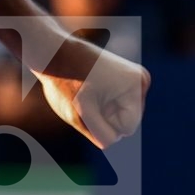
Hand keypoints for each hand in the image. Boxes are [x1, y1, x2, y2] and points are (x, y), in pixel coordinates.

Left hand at [30, 35, 149, 148]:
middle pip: (125, 121)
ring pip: (120, 113)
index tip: (87, 104)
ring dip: (101, 109)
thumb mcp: (79, 115)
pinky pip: (116, 103)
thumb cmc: (63, 81)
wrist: (53, 52)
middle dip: (104, 116)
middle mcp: (141, 80)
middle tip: (84, 96)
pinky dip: (101, 101)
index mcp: (136, 85)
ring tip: (86, 90)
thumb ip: (100, 135)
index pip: (126, 128)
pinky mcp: (124, 77)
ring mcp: (133, 78)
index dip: (103, 123)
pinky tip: (89, 87)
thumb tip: (112, 142)